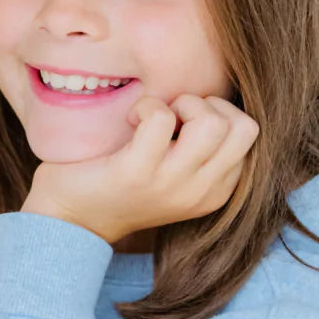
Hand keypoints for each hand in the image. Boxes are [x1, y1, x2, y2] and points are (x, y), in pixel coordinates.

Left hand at [22, 95, 258, 244]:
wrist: (70, 219)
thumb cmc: (121, 184)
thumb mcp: (174, 174)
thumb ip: (201, 151)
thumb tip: (211, 99)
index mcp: (214, 191)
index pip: (248, 136)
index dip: (217, 116)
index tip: (183, 126)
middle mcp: (199, 192)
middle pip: (244, 128)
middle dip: (209, 106)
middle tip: (173, 117)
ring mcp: (170, 185)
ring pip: (212, 124)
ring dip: (182, 104)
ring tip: (154, 118)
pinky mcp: (137, 173)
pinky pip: (161, 119)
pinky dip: (146, 106)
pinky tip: (130, 120)